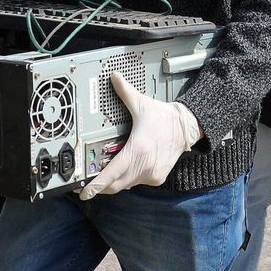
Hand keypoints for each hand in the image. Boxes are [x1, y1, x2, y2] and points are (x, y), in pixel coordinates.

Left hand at [79, 73, 201, 198]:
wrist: (186, 127)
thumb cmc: (164, 118)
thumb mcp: (141, 104)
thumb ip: (124, 92)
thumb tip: (114, 78)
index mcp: (137, 150)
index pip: (111, 174)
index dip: (96, 185)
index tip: (84, 192)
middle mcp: (144, 166)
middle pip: (115, 186)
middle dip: (100, 186)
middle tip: (87, 185)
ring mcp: (151, 174)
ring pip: (126, 185)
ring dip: (115, 182)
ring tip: (105, 173)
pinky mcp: (157, 178)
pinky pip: (137, 182)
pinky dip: (129, 178)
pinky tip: (126, 169)